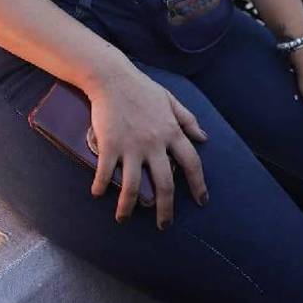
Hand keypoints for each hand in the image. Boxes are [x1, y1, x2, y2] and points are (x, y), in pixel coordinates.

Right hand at [85, 67, 208, 227]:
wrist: (112, 77)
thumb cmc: (142, 88)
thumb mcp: (170, 100)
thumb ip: (188, 120)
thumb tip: (204, 138)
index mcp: (171, 132)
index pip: (192, 163)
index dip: (199, 184)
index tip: (202, 201)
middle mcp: (154, 143)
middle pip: (165, 184)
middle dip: (165, 209)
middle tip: (164, 225)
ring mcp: (131, 146)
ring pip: (133, 186)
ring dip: (128, 207)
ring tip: (123, 218)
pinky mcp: (110, 145)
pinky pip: (106, 173)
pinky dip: (101, 186)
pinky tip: (98, 194)